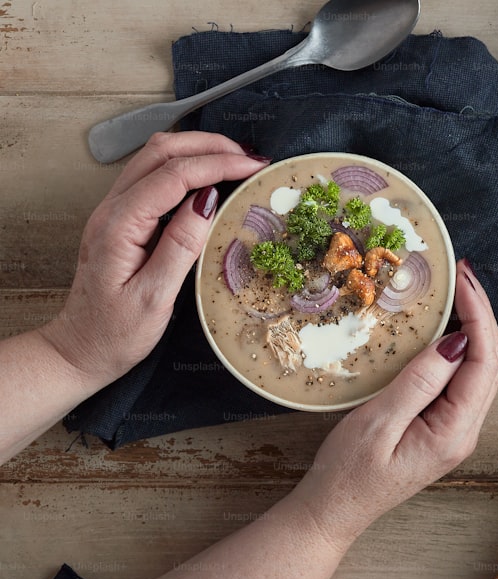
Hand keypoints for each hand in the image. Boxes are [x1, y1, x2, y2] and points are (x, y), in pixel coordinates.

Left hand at [41, 132, 270, 387]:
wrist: (80, 349)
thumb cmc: (116, 332)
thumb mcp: (154, 297)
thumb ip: (179, 245)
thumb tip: (207, 200)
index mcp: (119, 226)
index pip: (173, 175)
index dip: (216, 164)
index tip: (253, 166)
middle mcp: (112, 209)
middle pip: (161, 152)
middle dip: (209, 146)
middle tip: (250, 157)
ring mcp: (114, 210)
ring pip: (155, 157)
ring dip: (197, 151)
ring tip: (236, 161)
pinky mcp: (123, 219)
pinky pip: (154, 176)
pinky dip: (186, 166)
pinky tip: (210, 179)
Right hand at [293, 259, 497, 544]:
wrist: (332, 512)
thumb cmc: (348, 474)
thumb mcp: (378, 423)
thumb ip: (420, 382)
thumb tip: (457, 341)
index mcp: (455, 431)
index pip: (483, 361)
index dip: (479, 315)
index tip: (462, 279)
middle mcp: (465, 431)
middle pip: (490, 362)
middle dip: (481, 313)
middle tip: (462, 273)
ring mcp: (455, 430)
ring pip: (479, 369)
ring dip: (474, 327)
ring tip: (457, 290)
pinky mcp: (441, 427)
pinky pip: (461, 380)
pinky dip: (459, 346)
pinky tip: (446, 326)